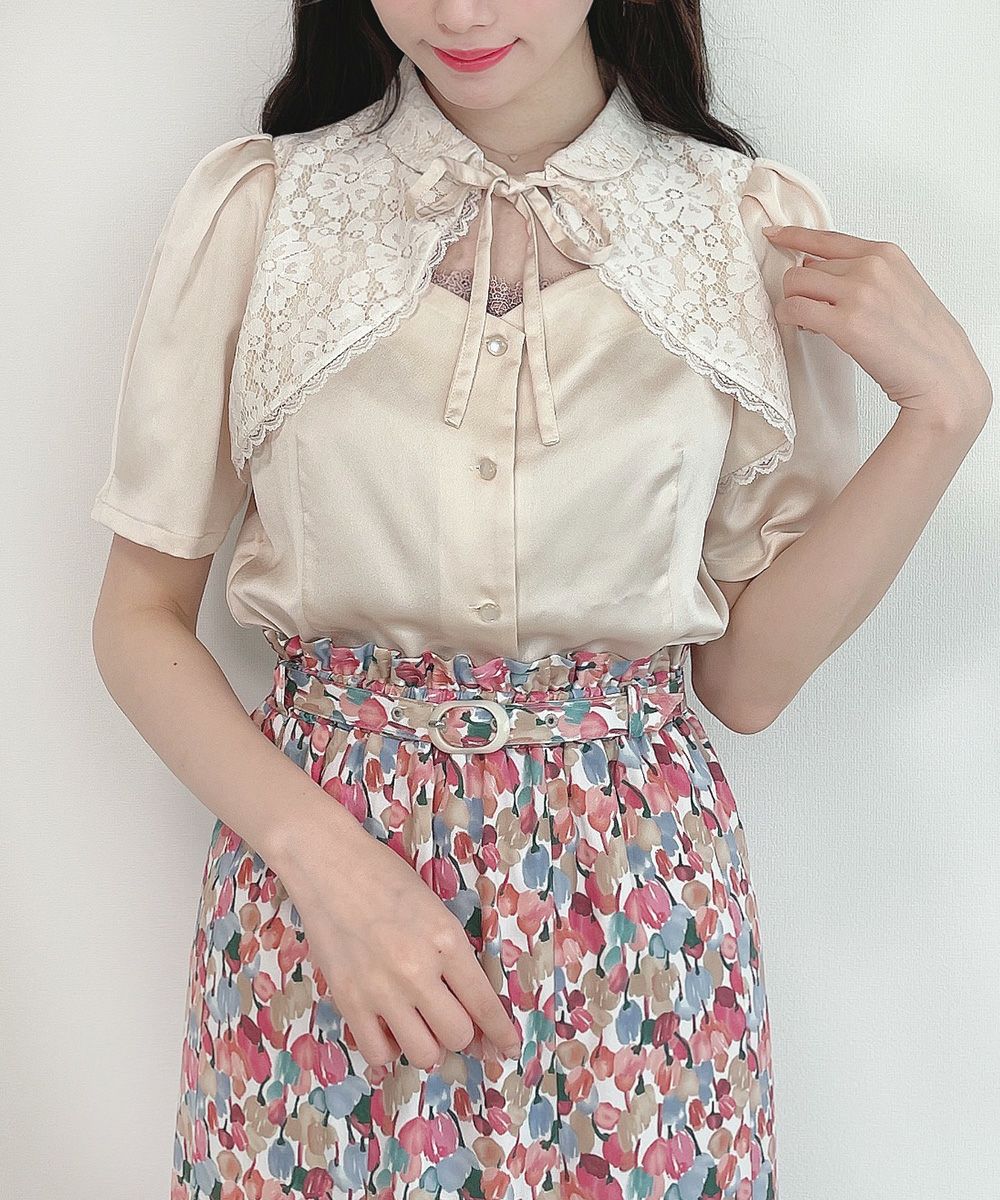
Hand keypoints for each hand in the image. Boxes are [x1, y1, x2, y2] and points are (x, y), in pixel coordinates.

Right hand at [279, 819, 521, 1071]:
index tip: (508, 1047)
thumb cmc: (385, 877)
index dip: (500, 1032)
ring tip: (418, 1026)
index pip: (484, 1003)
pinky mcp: (348, 1000)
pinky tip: (388, 1029)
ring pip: (423, 1053)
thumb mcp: (435, 908)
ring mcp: (381, 989)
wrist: (329, 865)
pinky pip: (377, 1054)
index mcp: (447, 941)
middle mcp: (417, 971)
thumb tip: (466, 999)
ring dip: (428, 1044)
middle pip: (458, 1035)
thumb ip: (451, 952)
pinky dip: (388, 1049)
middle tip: (448, 1018)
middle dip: (460, 1032)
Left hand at [762, 224, 993, 424]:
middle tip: (815, 313)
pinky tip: (803, 329)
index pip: (827, 238)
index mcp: (885, 254)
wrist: (941, 372)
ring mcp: (859, 293)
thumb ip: (865, 275)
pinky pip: (794, 309)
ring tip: (814, 324)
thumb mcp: (899, 288)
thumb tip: (821, 273)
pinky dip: (788, 318)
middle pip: (806, 266)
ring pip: (795, 284)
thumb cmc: (921, 339)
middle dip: (802, 290)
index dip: (794, 236)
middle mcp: (871, 267)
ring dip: (794, 304)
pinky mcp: (846, 323)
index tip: (774, 235)